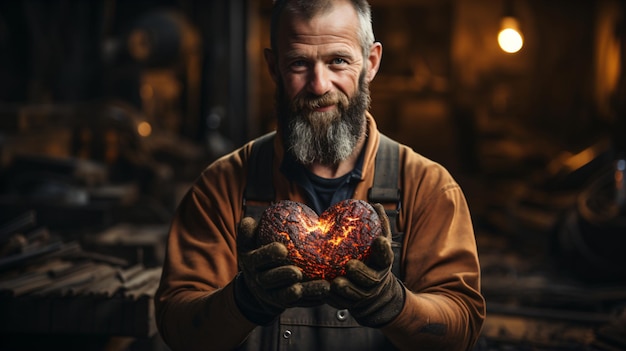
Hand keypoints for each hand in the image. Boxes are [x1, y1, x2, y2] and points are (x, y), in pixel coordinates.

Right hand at [234, 216, 328, 324]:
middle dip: (284, 276)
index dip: (268, 255)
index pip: (257, 259)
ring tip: (324, 286)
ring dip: (306, 291)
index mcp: (250, 262)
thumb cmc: (258, 252)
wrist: (257, 281)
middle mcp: (259, 280)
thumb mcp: (248, 241)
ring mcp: (272, 294)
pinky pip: (300, 303)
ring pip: (288, 295)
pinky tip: (327, 293)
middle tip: (298, 273)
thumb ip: (248, 230)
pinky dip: (313, 299)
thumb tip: (250, 220)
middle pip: (270, 280)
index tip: (283, 249)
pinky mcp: (286, 303)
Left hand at [327, 203, 404, 326]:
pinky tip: (324, 292)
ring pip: (356, 294)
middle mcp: (376, 280)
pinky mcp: (350, 304)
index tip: (379, 240)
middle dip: (361, 272)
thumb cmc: (372, 258)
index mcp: (382, 263)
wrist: (373, 289)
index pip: (386, 256)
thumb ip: (379, 224)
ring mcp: (364, 294)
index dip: (383, 249)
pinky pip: (341, 303)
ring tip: (335, 282)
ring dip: (346, 289)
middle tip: (349, 265)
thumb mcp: (379, 241)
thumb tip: (374, 204)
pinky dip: (333, 299)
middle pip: (371, 279)